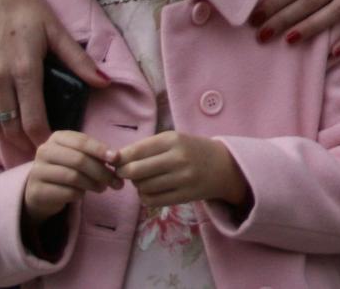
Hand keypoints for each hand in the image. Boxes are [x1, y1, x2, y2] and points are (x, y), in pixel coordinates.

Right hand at [0, 0, 110, 144]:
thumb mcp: (56, 30)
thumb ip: (79, 60)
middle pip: (10, 126)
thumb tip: (106, 82)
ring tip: (21, 136)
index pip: (32, 118)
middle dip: (26, 140)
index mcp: (25, 69)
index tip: (52, 144)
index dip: (42, 137)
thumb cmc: (24, 9)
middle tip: (40, 145)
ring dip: (6, 134)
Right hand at [22, 130, 121, 223]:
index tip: (116, 159)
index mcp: (57, 138)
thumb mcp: (79, 156)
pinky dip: (80, 194)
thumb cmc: (66, 168)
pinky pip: (66, 192)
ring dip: (93, 184)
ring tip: (102, 188)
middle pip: (79, 160)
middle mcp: (44, 152)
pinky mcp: (37, 191)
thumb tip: (116, 158)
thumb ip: (95, 154)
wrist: (41, 191)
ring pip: (73, 177)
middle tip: (115, 181)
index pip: (82, 141)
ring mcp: (38, 171)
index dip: (101, 150)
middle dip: (101, 171)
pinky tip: (82, 194)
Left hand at [112, 131, 248, 209]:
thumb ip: (145, 147)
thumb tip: (114, 159)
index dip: (119, 159)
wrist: (225, 166)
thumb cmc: (193, 150)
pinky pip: (152, 200)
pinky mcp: (184, 196)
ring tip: (145, 180)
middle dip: (124, 174)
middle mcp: (178, 158)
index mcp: (173, 140)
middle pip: (134, 171)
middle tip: (126, 173)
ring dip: (137, 185)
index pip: (134, 151)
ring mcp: (182, 178)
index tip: (116, 162)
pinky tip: (152, 190)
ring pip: (142, 187)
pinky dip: (145, 197)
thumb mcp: (173, 140)